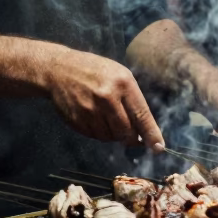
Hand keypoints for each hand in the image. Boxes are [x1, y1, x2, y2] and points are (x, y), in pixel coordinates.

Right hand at [44, 46, 164, 149]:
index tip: (158, 147)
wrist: (58, 69)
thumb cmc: (94, 70)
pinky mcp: (77, 120)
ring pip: (110, 137)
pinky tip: (94, 118)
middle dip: (131, 137)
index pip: (141, 115)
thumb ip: (133, 100)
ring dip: (113, 134)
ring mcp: (90, 110)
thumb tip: (144, 130)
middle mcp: (107, 97)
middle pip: (126, 132)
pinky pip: (95, 136)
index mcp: (122, 83)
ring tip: (107, 117)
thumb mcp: (119, 75)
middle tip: (131, 134)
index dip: (151, 134)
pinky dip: (99, 132)